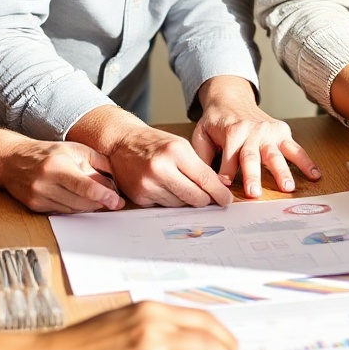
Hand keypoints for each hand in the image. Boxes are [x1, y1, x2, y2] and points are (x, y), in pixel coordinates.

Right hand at [0, 138, 123, 214]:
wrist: (12, 160)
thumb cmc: (47, 153)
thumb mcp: (75, 149)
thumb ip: (97, 162)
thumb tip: (115, 180)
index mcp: (57, 166)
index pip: (85, 187)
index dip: (104, 196)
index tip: (117, 202)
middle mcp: (45, 183)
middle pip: (80, 202)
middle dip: (100, 202)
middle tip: (113, 200)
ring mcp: (38, 197)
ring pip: (72, 210)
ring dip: (88, 206)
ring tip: (98, 198)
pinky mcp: (35, 207)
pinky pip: (62, 212)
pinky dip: (74, 208)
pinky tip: (80, 200)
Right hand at [69, 104, 232, 208]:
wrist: (122, 143)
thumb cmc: (154, 143)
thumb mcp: (181, 146)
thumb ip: (200, 167)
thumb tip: (220, 188)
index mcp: (176, 151)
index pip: (205, 179)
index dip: (219, 193)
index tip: (226, 199)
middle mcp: (161, 168)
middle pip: (195, 197)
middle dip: (205, 200)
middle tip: (209, 198)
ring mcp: (148, 184)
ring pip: (180, 204)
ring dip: (185, 200)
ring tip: (180, 186)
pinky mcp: (140, 197)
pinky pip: (164, 207)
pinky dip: (169, 200)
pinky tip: (165, 188)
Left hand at [190, 76, 319, 196]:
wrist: (231, 99)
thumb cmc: (217, 121)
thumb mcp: (202, 134)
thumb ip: (203, 155)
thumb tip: (203, 179)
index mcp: (232, 131)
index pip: (229, 157)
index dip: (225, 173)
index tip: (223, 187)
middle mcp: (252, 131)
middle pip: (253, 157)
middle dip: (253, 176)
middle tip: (254, 193)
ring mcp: (269, 132)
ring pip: (276, 154)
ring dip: (282, 172)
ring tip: (287, 187)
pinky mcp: (282, 133)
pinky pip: (296, 149)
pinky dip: (306, 162)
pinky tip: (314, 175)